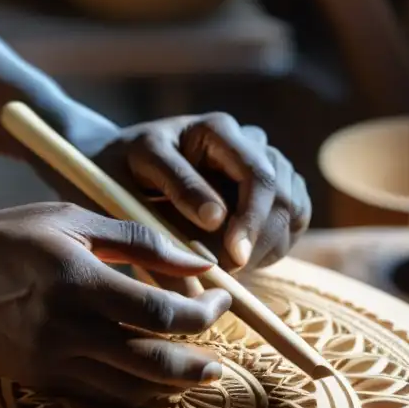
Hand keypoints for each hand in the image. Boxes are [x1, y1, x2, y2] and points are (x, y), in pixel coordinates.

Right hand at [0, 203, 231, 407]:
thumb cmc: (6, 241)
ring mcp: (56, 361)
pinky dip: (137, 394)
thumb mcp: (67, 220)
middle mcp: (70, 329)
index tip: (220, 302)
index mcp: (80, 281)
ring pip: (132, 389)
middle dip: (198, 364)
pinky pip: (103, 397)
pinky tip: (153, 384)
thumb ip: (134, 238)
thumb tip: (193, 261)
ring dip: (173, 386)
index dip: (202, 313)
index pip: (161, 311)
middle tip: (220, 360)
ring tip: (197, 375)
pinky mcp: (44, 380)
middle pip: (155, 362)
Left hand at [82, 112, 311, 271]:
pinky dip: (273, 245)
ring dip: (266, 246)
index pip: (256, 176)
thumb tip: (212, 242)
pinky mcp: (271, 187)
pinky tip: (239, 258)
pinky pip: (292, 218)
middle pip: (281, 193)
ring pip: (292, 207)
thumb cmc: (116, 173)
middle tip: (227, 276)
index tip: (233, 259)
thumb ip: (164, 214)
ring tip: (225, 269)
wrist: (120, 165)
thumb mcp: (124, 188)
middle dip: (258, 241)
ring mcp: (263, 162)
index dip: (251, 222)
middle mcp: (246, 141)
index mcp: (214, 130)